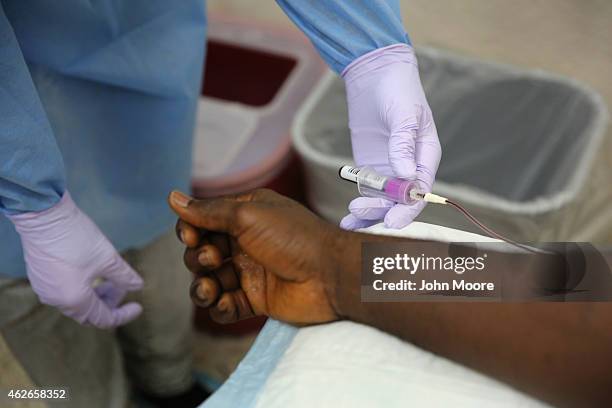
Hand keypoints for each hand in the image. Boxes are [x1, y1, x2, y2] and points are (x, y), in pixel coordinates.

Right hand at [9, 192, 142, 327]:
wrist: (43, 215)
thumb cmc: (77, 239)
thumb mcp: (108, 258)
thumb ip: (124, 276)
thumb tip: (138, 286)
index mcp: (74, 300)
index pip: (103, 319)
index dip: (123, 314)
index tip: (138, 306)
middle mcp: (56, 300)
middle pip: (89, 312)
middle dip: (109, 301)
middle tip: (123, 285)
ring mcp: (45, 289)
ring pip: (76, 301)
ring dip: (95, 293)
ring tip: (109, 276)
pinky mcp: (40, 276)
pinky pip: (64, 290)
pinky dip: (81, 287)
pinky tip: (91, 270)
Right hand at [168, 189, 340, 324]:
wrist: (330, 275)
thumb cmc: (293, 237)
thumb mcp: (248, 215)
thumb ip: (209, 211)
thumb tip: (172, 198)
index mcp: (245, 216)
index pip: (203, 221)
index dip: (190, 230)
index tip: (191, 237)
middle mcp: (245, 243)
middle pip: (202, 253)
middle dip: (198, 258)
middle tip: (213, 259)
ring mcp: (250, 272)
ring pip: (210, 282)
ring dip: (202, 288)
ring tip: (209, 290)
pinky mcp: (256, 300)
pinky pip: (226, 306)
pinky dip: (220, 307)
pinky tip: (226, 303)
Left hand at [341, 44, 440, 229]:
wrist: (375, 74)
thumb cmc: (398, 89)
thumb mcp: (403, 114)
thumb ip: (403, 144)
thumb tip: (404, 174)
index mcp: (426, 156)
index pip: (420, 190)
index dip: (408, 208)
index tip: (392, 221)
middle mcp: (409, 168)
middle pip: (400, 201)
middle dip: (382, 212)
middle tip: (360, 214)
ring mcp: (389, 170)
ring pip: (382, 202)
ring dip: (368, 215)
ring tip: (349, 221)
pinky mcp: (370, 168)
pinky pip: (367, 193)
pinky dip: (359, 209)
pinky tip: (347, 222)